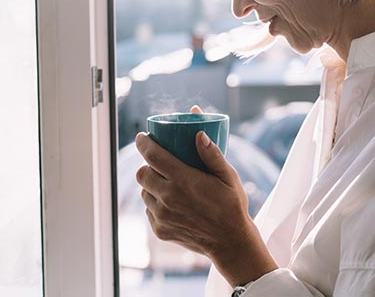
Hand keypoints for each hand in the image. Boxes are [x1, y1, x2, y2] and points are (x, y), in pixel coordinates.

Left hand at [136, 105, 277, 285]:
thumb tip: (199, 134)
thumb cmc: (231, 205)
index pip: (153, 156)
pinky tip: (171, 201)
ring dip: (151, 184)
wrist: (229, 241)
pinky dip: (156, 202)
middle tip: (158, 162)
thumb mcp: (228, 176)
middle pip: (142, 174)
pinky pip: (149, 210)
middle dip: (147, 164)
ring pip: (144, 192)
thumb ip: (212, 154)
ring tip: (167, 183)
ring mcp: (162, 216)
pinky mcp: (160, 230)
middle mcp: (169, 198)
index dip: (144, 143)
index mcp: (184, 181)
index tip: (142, 136)